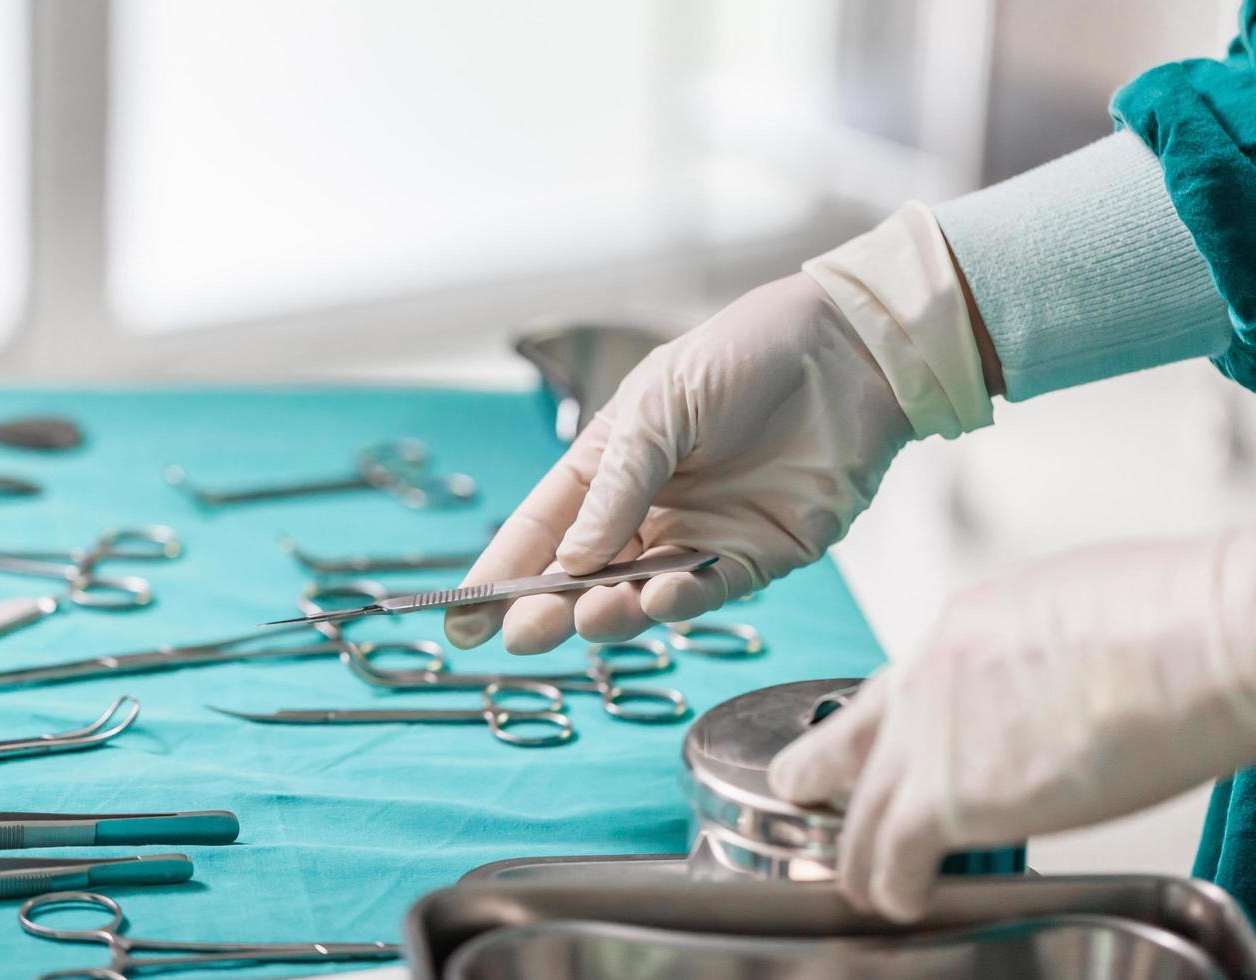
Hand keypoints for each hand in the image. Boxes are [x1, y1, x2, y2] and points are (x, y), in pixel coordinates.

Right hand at [445, 272, 912, 653]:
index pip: (542, 528)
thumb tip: (568, 561)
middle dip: (548, 609)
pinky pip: (710, 590)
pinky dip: (683, 600)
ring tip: (590, 617)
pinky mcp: (759, 555)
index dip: (501, 574)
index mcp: (610, 463)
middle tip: (521, 637)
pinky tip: (663, 596)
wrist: (849, 351)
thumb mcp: (658, 404)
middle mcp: (649, 508)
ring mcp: (701, 535)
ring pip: (641, 592)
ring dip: (612, 611)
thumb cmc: (745, 355)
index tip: (461, 619)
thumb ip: (617, 485)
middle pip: (583, 575)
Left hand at [768, 530, 1255, 921]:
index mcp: (963, 627)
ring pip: (861, 807)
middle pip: (851, 737)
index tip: (879, 745)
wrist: (1200, 639)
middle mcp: (929, 675)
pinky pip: (893, 854)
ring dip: (858, 850)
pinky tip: (901, 898)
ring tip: (864, 879)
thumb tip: (1047, 680)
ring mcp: (932, 736)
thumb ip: (1031, 653)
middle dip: (823, 773)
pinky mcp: (950, 796)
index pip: (900, 686)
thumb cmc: (1174, 617)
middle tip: (805, 791)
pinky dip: (891, 884)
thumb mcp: (1072, 606)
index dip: (885, 726)